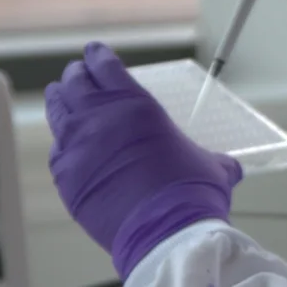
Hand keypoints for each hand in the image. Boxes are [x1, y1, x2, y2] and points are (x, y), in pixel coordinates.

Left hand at [45, 43, 243, 278]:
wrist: (165, 233)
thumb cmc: (191, 194)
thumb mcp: (210, 165)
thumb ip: (214, 158)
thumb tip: (230, 167)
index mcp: (135, 104)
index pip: (105, 65)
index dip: (97, 56)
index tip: (93, 54)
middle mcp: (100, 117)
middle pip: (75, 82)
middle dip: (76, 75)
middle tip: (78, 75)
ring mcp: (77, 145)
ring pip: (57, 109)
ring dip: (60, 99)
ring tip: (61, 96)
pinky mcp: (66, 176)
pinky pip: (57, 151)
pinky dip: (61, 145)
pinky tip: (66, 146)